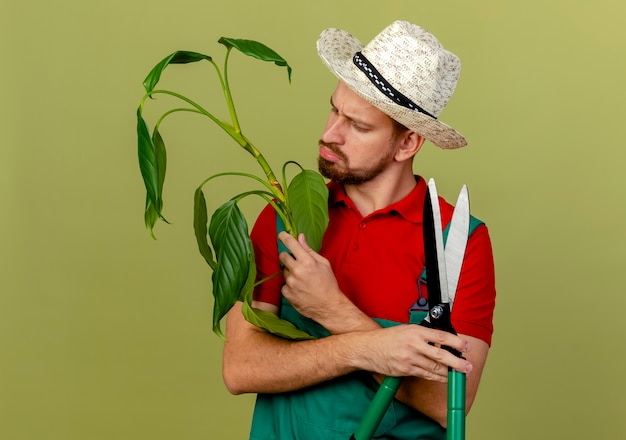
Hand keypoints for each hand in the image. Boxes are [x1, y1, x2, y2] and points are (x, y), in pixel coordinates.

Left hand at [278, 232, 346, 322]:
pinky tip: (300, 289)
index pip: (291, 244)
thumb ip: (309, 250)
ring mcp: (290, 283)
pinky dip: (290, 285)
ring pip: (284, 271)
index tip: (281, 234)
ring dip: (290, 273)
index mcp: (307, 261)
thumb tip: (300, 237)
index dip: (284, 236)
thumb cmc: (328, 283)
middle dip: (288, 257)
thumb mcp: (323, 264)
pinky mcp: (286, 293)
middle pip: (282, 256)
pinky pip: (284, 284)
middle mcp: (296, 271)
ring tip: (303, 280)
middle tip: (296, 263)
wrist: (328, 306)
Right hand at [355, 324, 472, 381]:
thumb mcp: (406, 330)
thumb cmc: (388, 338)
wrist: (368, 348)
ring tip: (460, 373)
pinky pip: (425, 375)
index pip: (441, 337)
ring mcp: (409, 359)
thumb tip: (443, 341)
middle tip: (468, 366)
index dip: (456, 342)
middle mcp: (413, 345)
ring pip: (435, 369)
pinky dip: (437, 377)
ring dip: (449, 373)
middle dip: (457, 363)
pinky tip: (444, 378)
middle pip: (441, 356)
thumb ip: (424, 335)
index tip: (466, 346)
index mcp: (415, 332)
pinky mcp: (406, 370)